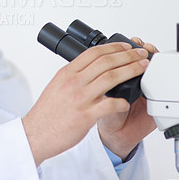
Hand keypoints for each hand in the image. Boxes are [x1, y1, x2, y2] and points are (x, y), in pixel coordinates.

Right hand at [22, 42, 148, 165]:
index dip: (113, 47)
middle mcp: (74, 82)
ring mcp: (80, 98)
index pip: (93, 53)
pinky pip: (110, 105)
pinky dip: (122, 102)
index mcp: (67, 73)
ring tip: (142, 68)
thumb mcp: (57, 85)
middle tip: (141, 54)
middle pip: (106, 62)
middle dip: (127, 56)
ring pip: (111, 78)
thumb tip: (90, 69)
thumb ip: (73, 76)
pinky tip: (128, 102)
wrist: (36, 133)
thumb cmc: (47, 112)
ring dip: (130, 70)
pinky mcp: (86, 116)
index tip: (125, 46)